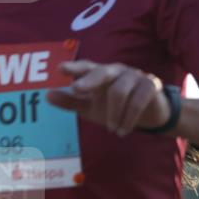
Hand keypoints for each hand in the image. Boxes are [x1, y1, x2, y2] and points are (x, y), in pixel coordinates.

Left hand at [47, 60, 170, 135]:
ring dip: (113, 114)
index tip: (60, 69)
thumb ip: (71, 102)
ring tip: (112, 129)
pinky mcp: (151, 85)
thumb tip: (47, 96)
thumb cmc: (117, 108)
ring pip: (119, 91)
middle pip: (103, 72)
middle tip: (76, 90)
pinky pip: (137, 101)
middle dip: (89, 81)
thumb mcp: (91, 108)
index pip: (87, 67)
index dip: (74, 68)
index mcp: (102, 73)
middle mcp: (118, 71)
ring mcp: (136, 76)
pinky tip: (123, 130)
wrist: (151, 115)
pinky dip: (128, 117)